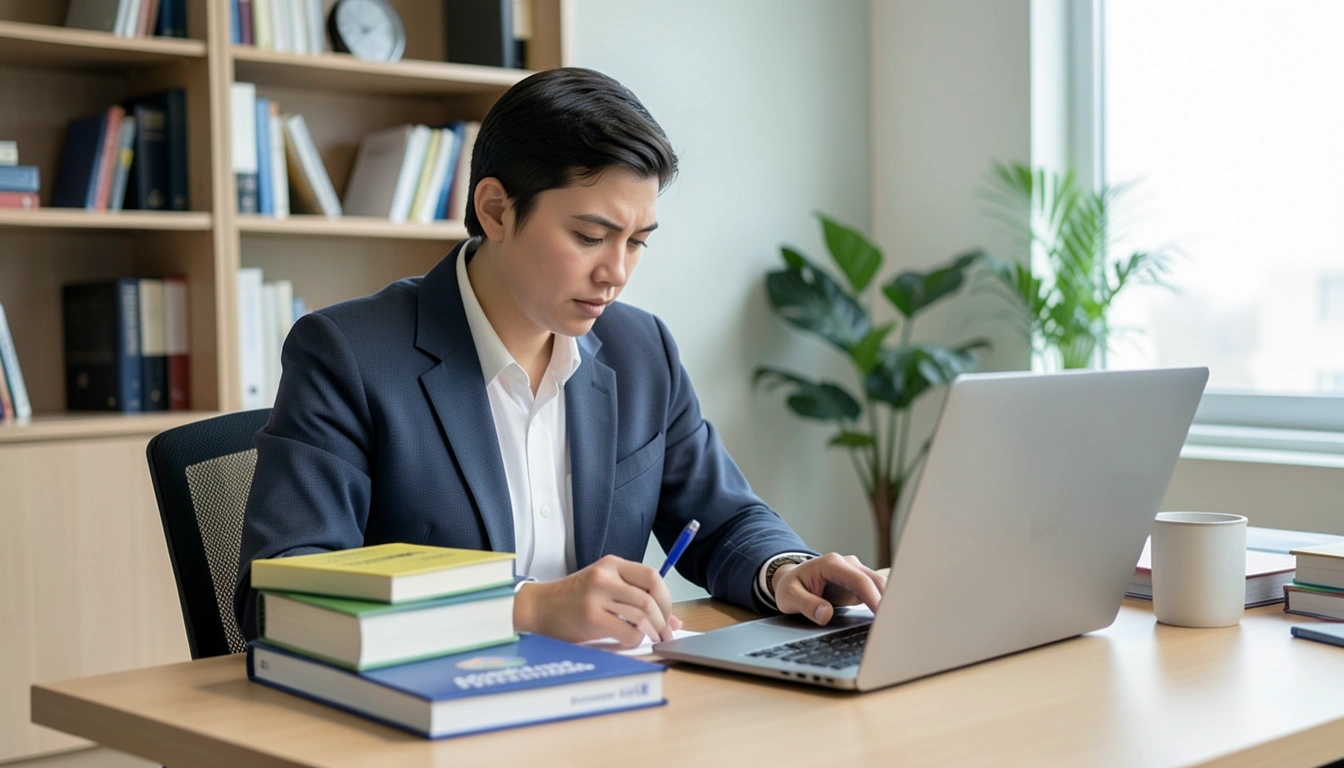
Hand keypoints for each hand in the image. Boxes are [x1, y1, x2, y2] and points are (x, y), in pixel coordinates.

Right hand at [512, 555, 682, 648]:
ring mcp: (597, 596)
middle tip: (665, 632)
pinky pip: (628, 632)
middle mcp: (605, 576)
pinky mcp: (591, 618)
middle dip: (664, 619)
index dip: (666, 597)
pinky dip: (635, 640)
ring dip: (652, 631)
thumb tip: (674, 619)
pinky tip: (630, 640)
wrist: (539, 607)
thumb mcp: (604, 588)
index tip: (668, 613)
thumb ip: (636, 598)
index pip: (652, 575)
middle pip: (650, 597)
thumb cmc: (573, 599)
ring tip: (651, 638)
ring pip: (642, 615)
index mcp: (611, 564)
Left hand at [772, 552, 885, 625]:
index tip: (882, 615)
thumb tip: (825, 615)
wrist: (790, 579)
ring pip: (880, 585)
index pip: (859, 580)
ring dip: (889, 602)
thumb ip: (807, 604)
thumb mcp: (789, 596)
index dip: (873, 598)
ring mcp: (856, 572)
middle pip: (876, 581)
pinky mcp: (859, 583)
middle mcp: (847, 564)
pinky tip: (888, 620)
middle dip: (888, 601)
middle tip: (894, 624)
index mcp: (831, 564)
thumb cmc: (789, 586)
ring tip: (894, 624)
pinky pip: (876, 592)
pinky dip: (884, 604)